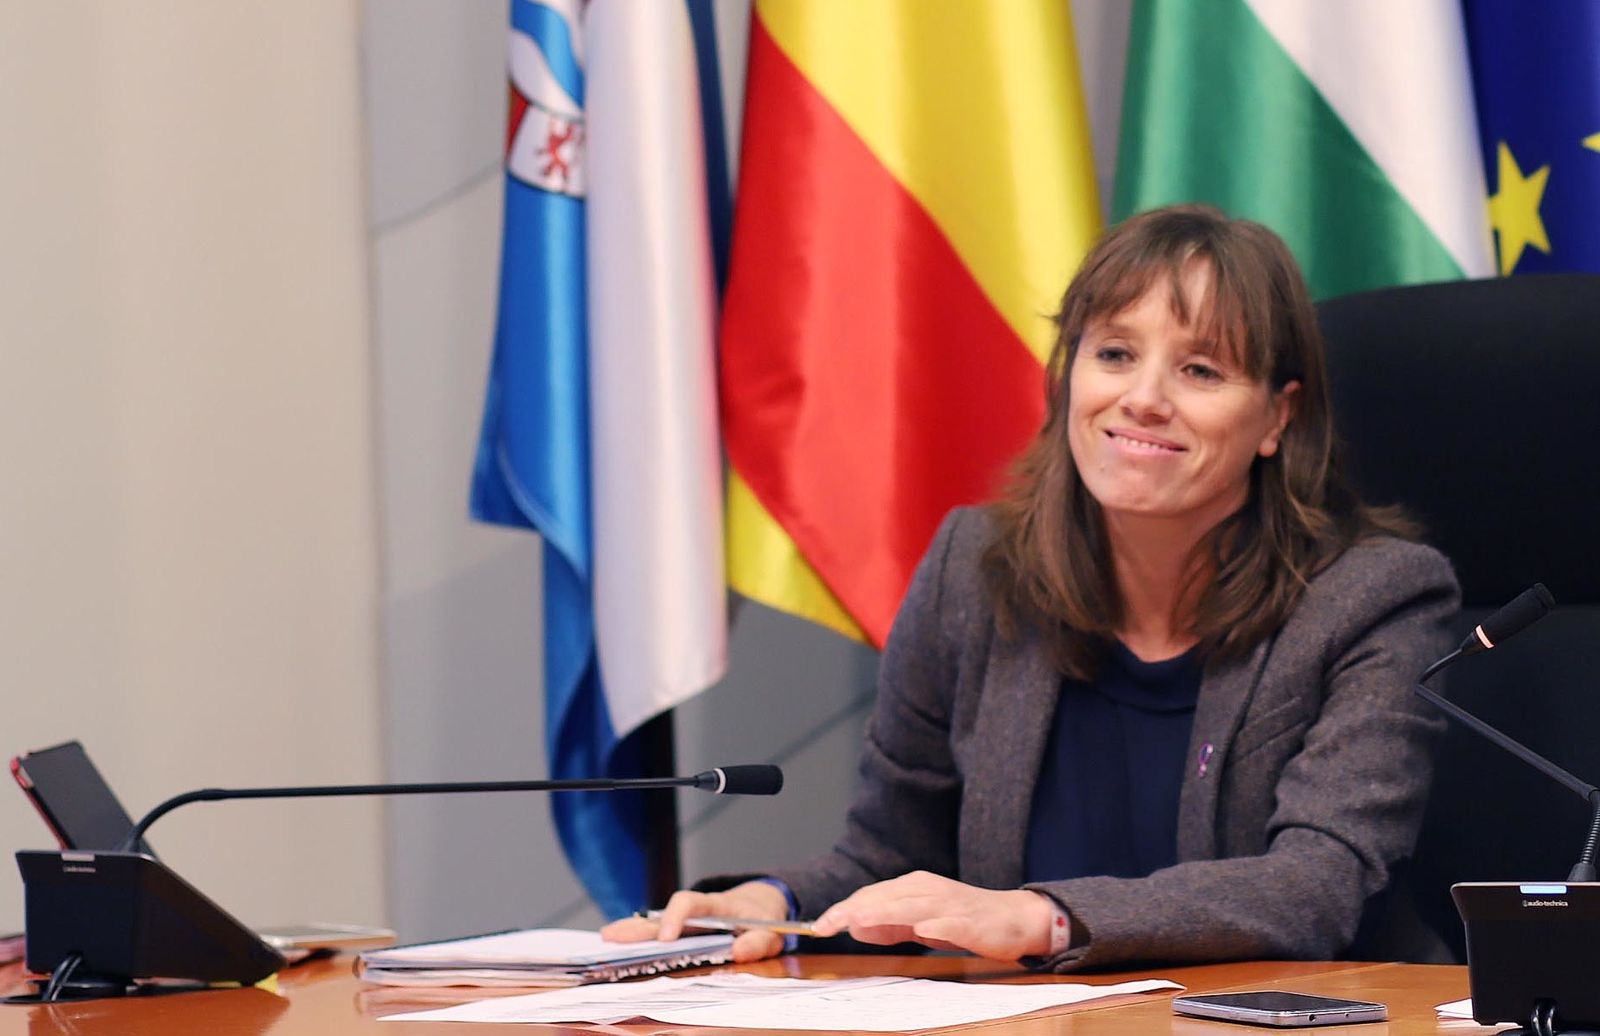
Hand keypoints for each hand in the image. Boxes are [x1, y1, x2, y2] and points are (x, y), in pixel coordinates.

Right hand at [599, 880, 789, 962]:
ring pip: (655, 926)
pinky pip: (660, 938)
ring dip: (632, 933)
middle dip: (636, 926)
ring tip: (606, 941)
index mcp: (714, 905)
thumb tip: (738, 951)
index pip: (689, 903)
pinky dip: (641, 943)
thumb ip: (758, 941)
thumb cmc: (763, 919)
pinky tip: (622, 949)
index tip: (666, 938)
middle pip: (661, 915)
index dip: (675, 917)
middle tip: (610, 936)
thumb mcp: (770, 930)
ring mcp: (686, 923)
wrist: (762, 908)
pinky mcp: (684, 935)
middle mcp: (695, 912)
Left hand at [811, 871, 1055, 961]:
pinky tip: (923, 929)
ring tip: (859, 920)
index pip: (871, 896)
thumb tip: (856, 927)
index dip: (843, 909)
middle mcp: (928, 889)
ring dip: (886, 913)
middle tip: (827, 924)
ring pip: (913, 906)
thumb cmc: (964, 919)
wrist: (1014, 919)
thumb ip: (889, 925)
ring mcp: (950, 903)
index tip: (818, 926)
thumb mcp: (919, 923)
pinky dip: (937, 924)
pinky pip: (952, 922)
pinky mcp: (971, 920)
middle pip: (885, 898)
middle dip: (854, 910)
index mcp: (913, 887)